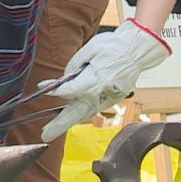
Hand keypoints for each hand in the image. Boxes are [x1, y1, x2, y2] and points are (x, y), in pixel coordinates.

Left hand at [39, 18, 170, 141]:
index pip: (69, 90)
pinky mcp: (112, 100)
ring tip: (51, 130)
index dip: (54, 89)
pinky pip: (92, 109)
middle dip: (59, 125)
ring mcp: (107, 99)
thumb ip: (74, 64)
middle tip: (44, 135)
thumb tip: (65, 77)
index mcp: (94, 80)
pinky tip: (70, 116)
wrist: (138, 50)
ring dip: (67, 122)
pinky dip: (80, 113)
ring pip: (84, 114)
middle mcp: (100, 94)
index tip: (42, 88)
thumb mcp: (90, 48)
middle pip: (75, 113)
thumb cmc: (114, 46)